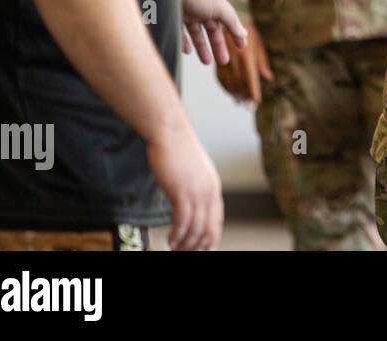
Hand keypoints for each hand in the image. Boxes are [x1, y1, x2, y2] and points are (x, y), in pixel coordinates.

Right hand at [146, 127, 222, 249]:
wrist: (169, 133)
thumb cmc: (177, 150)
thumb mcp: (193, 172)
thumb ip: (195, 188)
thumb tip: (189, 205)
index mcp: (214, 187)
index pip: (217, 221)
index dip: (211, 238)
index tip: (203, 249)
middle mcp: (210, 191)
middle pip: (209, 228)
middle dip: (198, 246)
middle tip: (186, 254)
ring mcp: (197, 191)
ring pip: (196, 228)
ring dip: (186, 243)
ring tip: (176, 249)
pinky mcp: (182, 191)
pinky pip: (183, 221)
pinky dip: (177, 234)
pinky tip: (170, 240)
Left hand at [179, 0, 247, 66]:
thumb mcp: (219, 7)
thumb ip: (232, 21)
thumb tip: (244, 34)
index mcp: (216, 3)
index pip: (228, 21)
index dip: (235, 34)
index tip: (242, 47)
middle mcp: (202, 8)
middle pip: (213, 30)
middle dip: (219, 46)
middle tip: (224, 61)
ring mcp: (187, 12)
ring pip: (197, 34)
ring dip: (203, 48)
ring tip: (207, 62)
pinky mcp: (173, 17)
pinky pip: (180, 33)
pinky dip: (185, 43)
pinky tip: (188, 52)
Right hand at [216, 22, 271, 103]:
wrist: (223, 10)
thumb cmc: (246, 25)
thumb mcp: (258, 43)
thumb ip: (261, 62)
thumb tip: (268, 77)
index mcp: (247, 53)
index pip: (250, 77)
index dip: (252, 91)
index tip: (255, 102)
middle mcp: (234, 56)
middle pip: (239, 80)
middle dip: (243, 94)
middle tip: (247, 105)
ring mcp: (222, 56)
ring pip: (226, 79)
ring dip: (232, 91)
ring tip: (238, 99)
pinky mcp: (215, 58)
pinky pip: (217, 73)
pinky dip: (223, 83)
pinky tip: (227, 88)